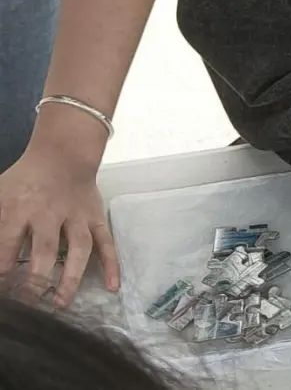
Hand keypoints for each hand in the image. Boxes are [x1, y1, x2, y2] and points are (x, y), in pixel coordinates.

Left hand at [0, 137, 118, 306]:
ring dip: (71, 278)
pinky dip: (111, 264)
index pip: (7, 246)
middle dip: (36, 280)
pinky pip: (106, 242)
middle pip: (44, 250)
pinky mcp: (96, 218)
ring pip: (77, 250)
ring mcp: (76, 218)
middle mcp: (49, 215)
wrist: (62, 153)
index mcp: (19, 209)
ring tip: (61, 304)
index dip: (3, 272)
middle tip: (29, 304)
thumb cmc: (24, 179)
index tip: (3, 293)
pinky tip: (112, 286)